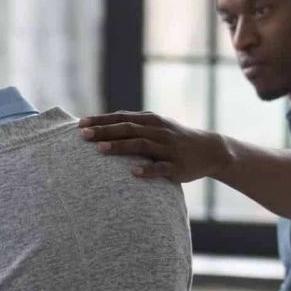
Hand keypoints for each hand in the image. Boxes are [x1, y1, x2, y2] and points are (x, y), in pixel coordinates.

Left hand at [79, 111, 233, 182]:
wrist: (210, 150)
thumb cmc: (173, 139)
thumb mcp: (155, 127)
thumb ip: (133, 125)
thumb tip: (102, 125)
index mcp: (151, 121)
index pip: (121, 118)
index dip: (101, 120)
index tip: (80, 124)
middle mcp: (158, 131)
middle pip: (127, 129)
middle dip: (104, 131)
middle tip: (83, 135)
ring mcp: (168, 149)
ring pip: (141, 145)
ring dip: (119, 147)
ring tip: (100, 150)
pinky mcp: (177, 166)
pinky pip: (160, 168)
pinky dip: (146, 170)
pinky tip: (132, 173)